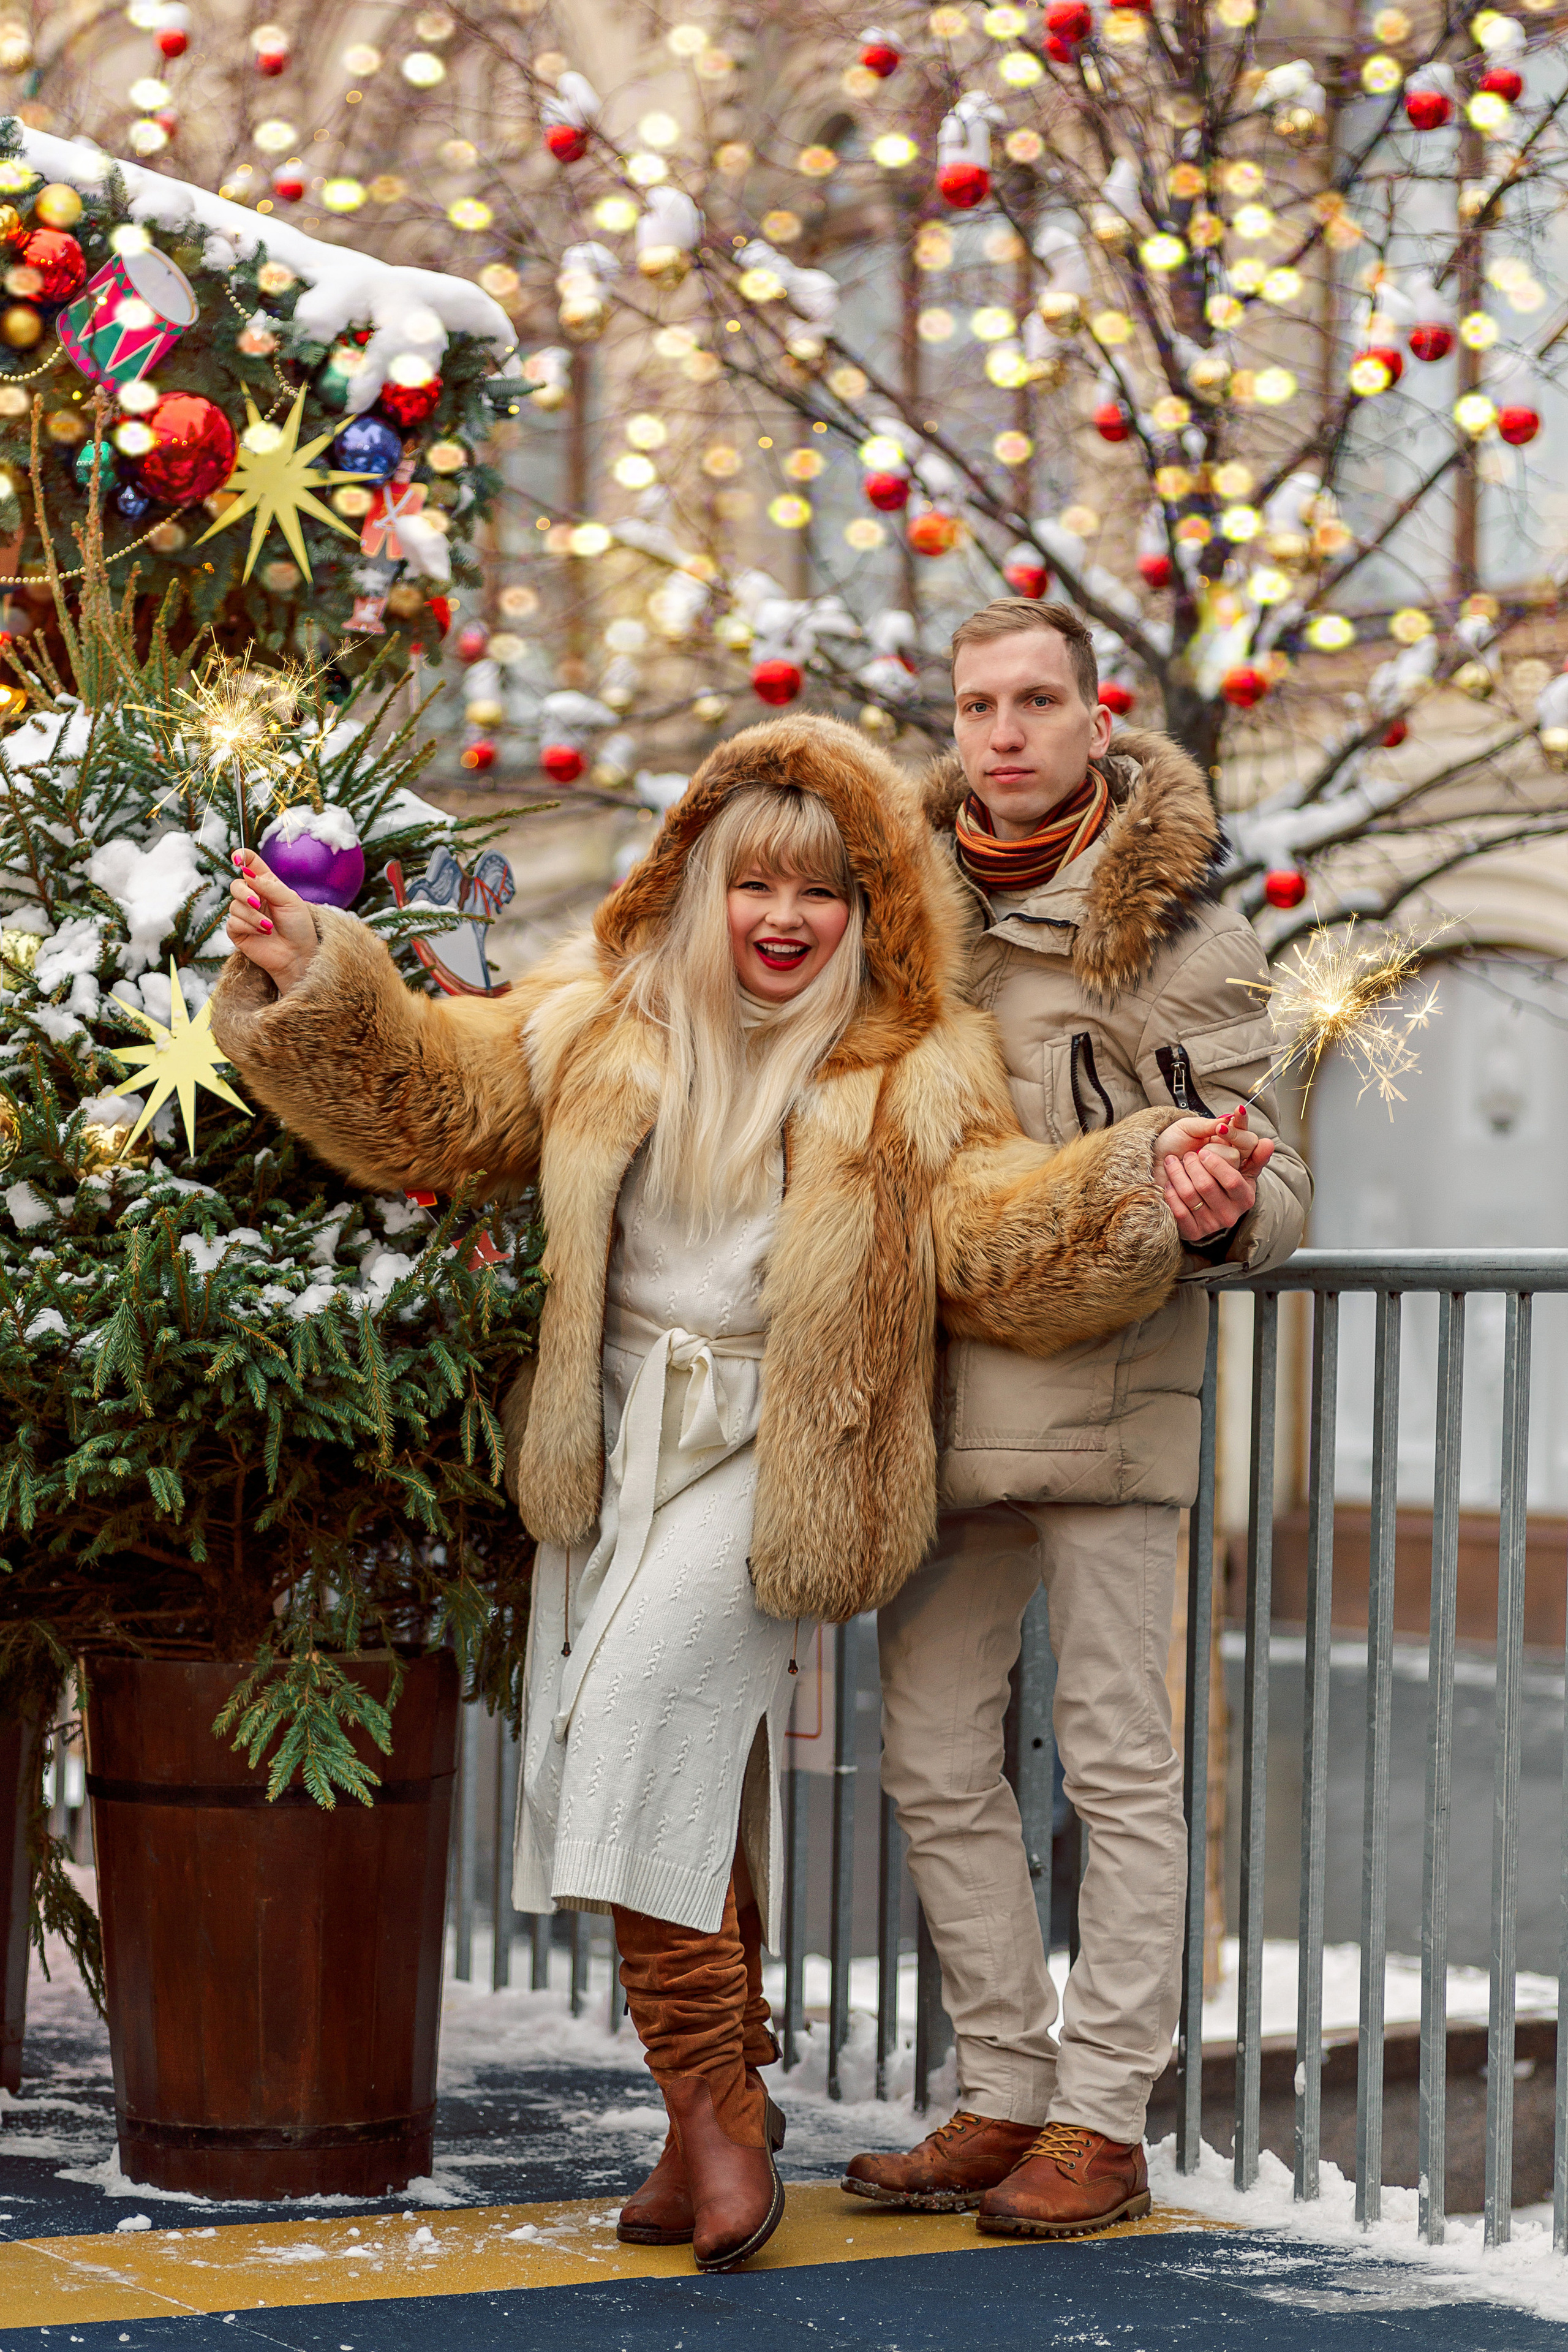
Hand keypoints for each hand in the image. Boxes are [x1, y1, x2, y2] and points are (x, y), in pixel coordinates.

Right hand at [225, 849, 318, 995]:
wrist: (299, 954)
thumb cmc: (298, 926)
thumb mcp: (290, 900)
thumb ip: (269, 885)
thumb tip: (247, 873)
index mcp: (266, 884)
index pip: (250, 864)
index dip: (242, 856)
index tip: (237, 858)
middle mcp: (253, 897)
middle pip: (236, 885)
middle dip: (245, 893)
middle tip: (258, 903)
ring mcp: (244, 914)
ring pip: (234, 906)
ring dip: (253, 916)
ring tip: (269, 926)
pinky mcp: (238, 931)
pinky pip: (232, 922)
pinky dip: (248, 926)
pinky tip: (262, 933)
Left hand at [1154, 1103, 1274, 1245]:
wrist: (1159, 1166)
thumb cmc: (1188, 1149)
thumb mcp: (1210, 1136)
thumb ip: (1234, 1134)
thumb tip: (1262, 1136)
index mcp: (1246, 1188)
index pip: (1234, 1179)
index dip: (1217, 1162)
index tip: (1205, 1146)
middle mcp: (1235, 1209)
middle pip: (1208, 1185)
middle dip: (1192, 1165)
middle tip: (1188, 1155)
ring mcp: (1215, 1223)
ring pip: (1191, 1194)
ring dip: (1178, 1173)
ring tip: (1174, 1163)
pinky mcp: (1196, 1231)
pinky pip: (1179, 1209)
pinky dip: (1170, 1191)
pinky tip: (1168, 1183)